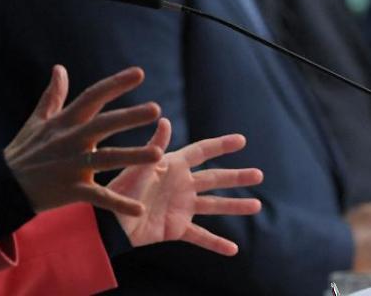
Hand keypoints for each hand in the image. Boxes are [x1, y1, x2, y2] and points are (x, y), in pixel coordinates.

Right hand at [5, 65, 162, 215]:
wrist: (5, 187)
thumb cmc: (25, 151)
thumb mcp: (37, 121)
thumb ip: (53, 95)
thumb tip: (59, 68)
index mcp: (65, 122)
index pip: (93, 97)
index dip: (115, 84)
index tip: (139, 73)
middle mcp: (71, 140)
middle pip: (103, 125)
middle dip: (129, 117)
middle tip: (155, 109)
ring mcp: (71, 165)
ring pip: (106, 159)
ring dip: (132, 157)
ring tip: (158, 154)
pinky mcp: (71, 190)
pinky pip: (98, 197)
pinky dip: (118, 204)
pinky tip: (139, 209)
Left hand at [108, 118, 262, 255]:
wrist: (111, 223)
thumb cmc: (121, 190)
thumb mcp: (139, 166)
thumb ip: (155, 146)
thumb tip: (164, 119)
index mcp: (173, 165)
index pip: (202, 151)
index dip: (221, 145)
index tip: (241, 140)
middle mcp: (181, 184)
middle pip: (215, 179)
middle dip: (237, 177)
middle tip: (259, 174)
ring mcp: (181, 207)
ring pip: (214, 206)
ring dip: (235, 206)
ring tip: (257, 205)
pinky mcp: (177, 229)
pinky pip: (201, 237)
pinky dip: (217, 244)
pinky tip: (234, 250)